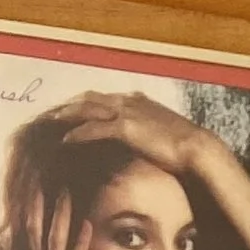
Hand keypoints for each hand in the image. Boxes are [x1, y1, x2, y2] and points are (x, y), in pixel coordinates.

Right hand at [20, 189, 89, 249]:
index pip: (29, 239)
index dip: (30, 215)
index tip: (32, 194)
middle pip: (37, 232)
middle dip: (39, 206)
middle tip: (41, 180)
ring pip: (55, 242)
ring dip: (60, 216)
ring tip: (66, 193)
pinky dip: (81, 242)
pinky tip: (87, 224)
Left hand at [61, 87, 216, 181]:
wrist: (198, 150)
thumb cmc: (187, 149)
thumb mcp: (165, 136)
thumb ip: (151, 133)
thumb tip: (147, 143)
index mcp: (137, 101)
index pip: (103, 98)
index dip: (84, 104)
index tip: (70, 111)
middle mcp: (129, 101)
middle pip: (89, 98)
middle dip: (69, 105)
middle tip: (51, 114)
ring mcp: (126, 113)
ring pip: (87, 109)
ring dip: (67, 116)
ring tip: (50, 124)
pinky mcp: (126, 129)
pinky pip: (94, 129)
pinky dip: (78, 133)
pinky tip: (65, 141)